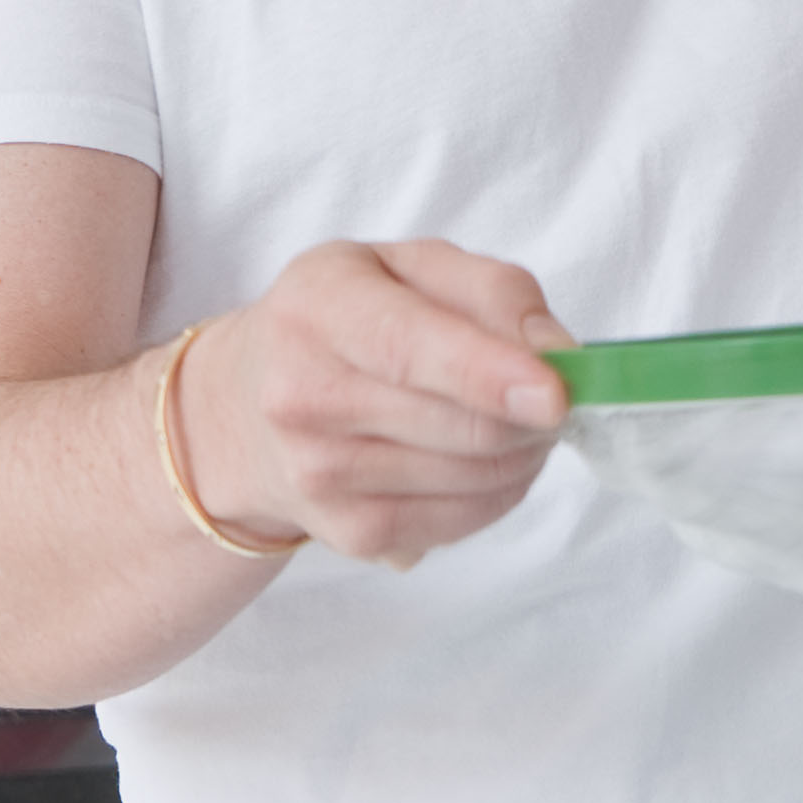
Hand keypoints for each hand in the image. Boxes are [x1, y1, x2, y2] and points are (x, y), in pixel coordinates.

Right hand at [177, 239, 572, 567]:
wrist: (245, 405)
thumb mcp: (409, 267)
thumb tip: (557, 354)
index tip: (556, 394)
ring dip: (523, 452)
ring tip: (510, 419)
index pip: (409, 348)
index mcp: (318, 307)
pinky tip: (481, 459)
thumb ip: (494, 291)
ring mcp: (321, 475)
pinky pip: (465, 521)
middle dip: (535, 415)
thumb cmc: (347, 320)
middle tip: (554, 393)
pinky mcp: (350, 534)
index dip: (489, 375)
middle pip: (463, 426)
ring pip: (476, 478)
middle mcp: (304, 396)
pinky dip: (499, 491)